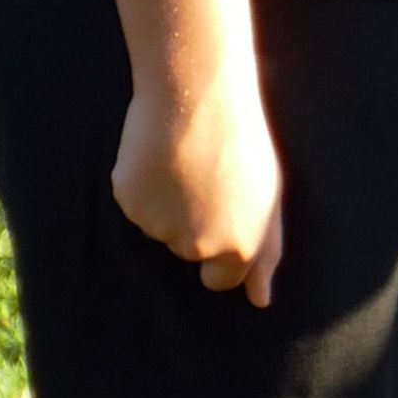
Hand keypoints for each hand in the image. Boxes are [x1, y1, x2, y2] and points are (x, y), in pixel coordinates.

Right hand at [114, 56, 284, 303]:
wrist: (199, 97)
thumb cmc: (243, 143)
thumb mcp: (268, 199)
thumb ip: (264, 254)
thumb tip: (260, 300)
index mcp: (239, 246)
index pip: (221, 279)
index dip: (219, 255)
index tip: (217, 227)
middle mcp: (198, 246)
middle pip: (187, 251)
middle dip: (193, 225)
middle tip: (204, 179)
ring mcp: (161, 226)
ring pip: (159, 225)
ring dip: (167, 202)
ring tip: (185, 161)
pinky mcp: (130, 202)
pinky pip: (134, 202)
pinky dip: (142, 184)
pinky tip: (159, 155)